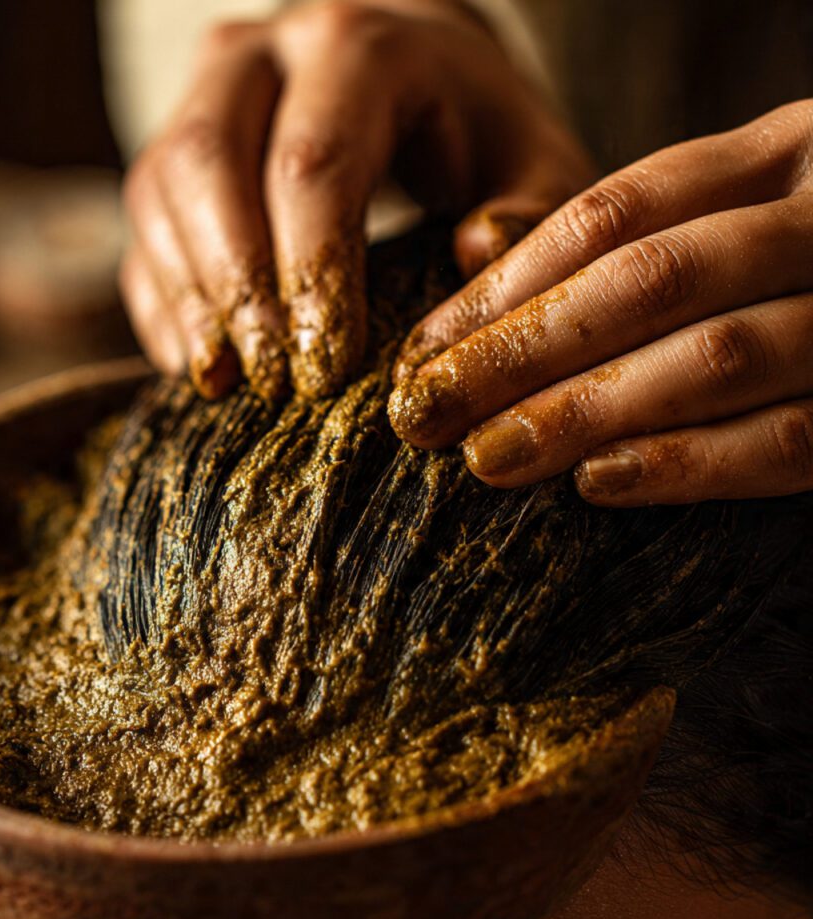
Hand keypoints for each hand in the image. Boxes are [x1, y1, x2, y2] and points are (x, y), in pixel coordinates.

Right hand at [121, 0, 590, 399]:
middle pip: (211, 163)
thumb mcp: (533, 168)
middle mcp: (265, 51)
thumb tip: (470, 253)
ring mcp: (207, 92)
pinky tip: (201, 366)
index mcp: (360, 45)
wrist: (415, 82)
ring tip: (231, 386)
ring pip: (161, 189)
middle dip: (239, 290)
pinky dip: (164, 301)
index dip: (312, 275)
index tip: (328, 373)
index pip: (313, 163)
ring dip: (192, 299)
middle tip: (276, 387)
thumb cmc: (481, 138)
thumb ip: (527, 215)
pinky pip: (143, 223)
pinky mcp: (176, 145)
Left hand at [389, 100, 812, 505]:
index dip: (507, 286)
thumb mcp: (733, 218)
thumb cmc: (799, 261)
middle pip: (648, 281)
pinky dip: (689, 464)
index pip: (616, 212)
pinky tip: (598, 484)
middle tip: (426, 414)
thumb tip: (472, 294)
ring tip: (489, 457)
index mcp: (783, 154)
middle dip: (521, 353)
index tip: (422, 349)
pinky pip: (789, 442)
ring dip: (586, 413)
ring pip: (714, 358)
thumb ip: (633, 247)